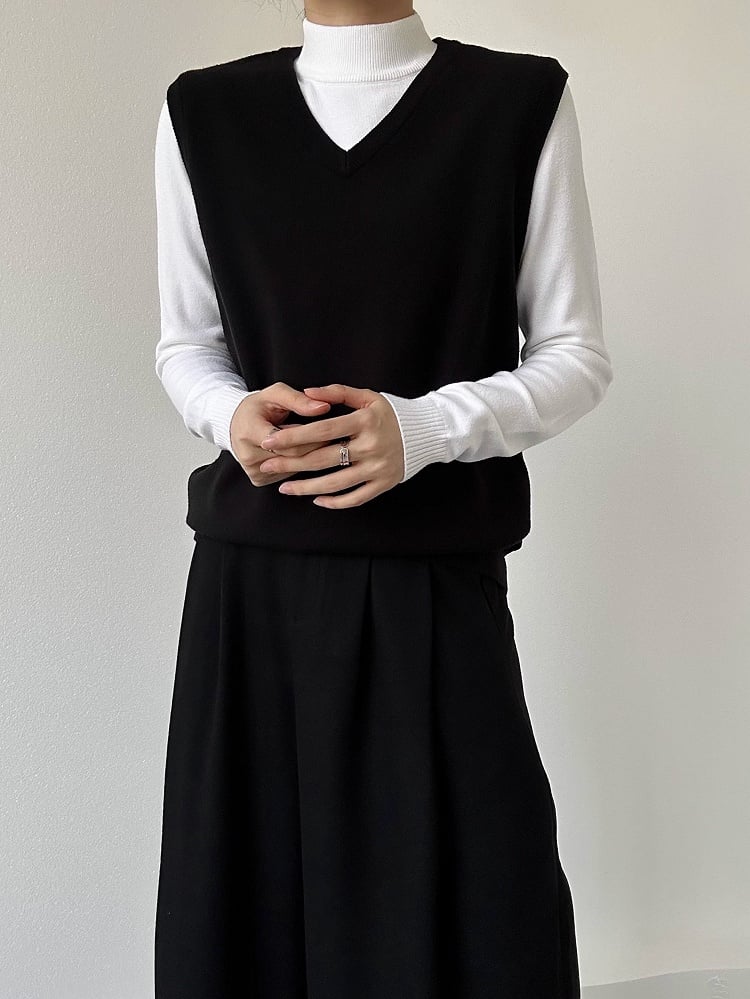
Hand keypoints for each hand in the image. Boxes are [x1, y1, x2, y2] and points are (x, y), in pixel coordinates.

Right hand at [229, 382, 331, 486]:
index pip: (288, 441)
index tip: (332, 429)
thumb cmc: (258, 407)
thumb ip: (299, 400)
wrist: (235, 424)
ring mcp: (253, 470)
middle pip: (293, 457)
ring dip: (310, 459)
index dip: (312, 436)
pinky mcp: (258, 479)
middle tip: (337, 439)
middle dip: (316, 447)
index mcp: (250, 431)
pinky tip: (307, 456)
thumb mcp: (275, 394)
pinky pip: (287, 475)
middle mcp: (248, 455)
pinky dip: (299, 466)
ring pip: (293, 469)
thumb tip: (324, 407)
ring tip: (324, 447)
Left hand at [256, 383, 404, 508]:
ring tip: (284, 488)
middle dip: (291, 463)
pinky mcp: (385, 484)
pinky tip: (316, 500)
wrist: (428, 432)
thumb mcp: (367, 396)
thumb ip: (336, 392)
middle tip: (267, 465)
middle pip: (323, 458)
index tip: (270, 441)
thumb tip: (306, 393)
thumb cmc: (392, 412)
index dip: (294, 436)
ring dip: (307, 487)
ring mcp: (378, 468)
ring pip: (336, 482)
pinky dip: (335, 501)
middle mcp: (371, 446)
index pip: (322, 429)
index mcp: (365, 421)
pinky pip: (356, 498)